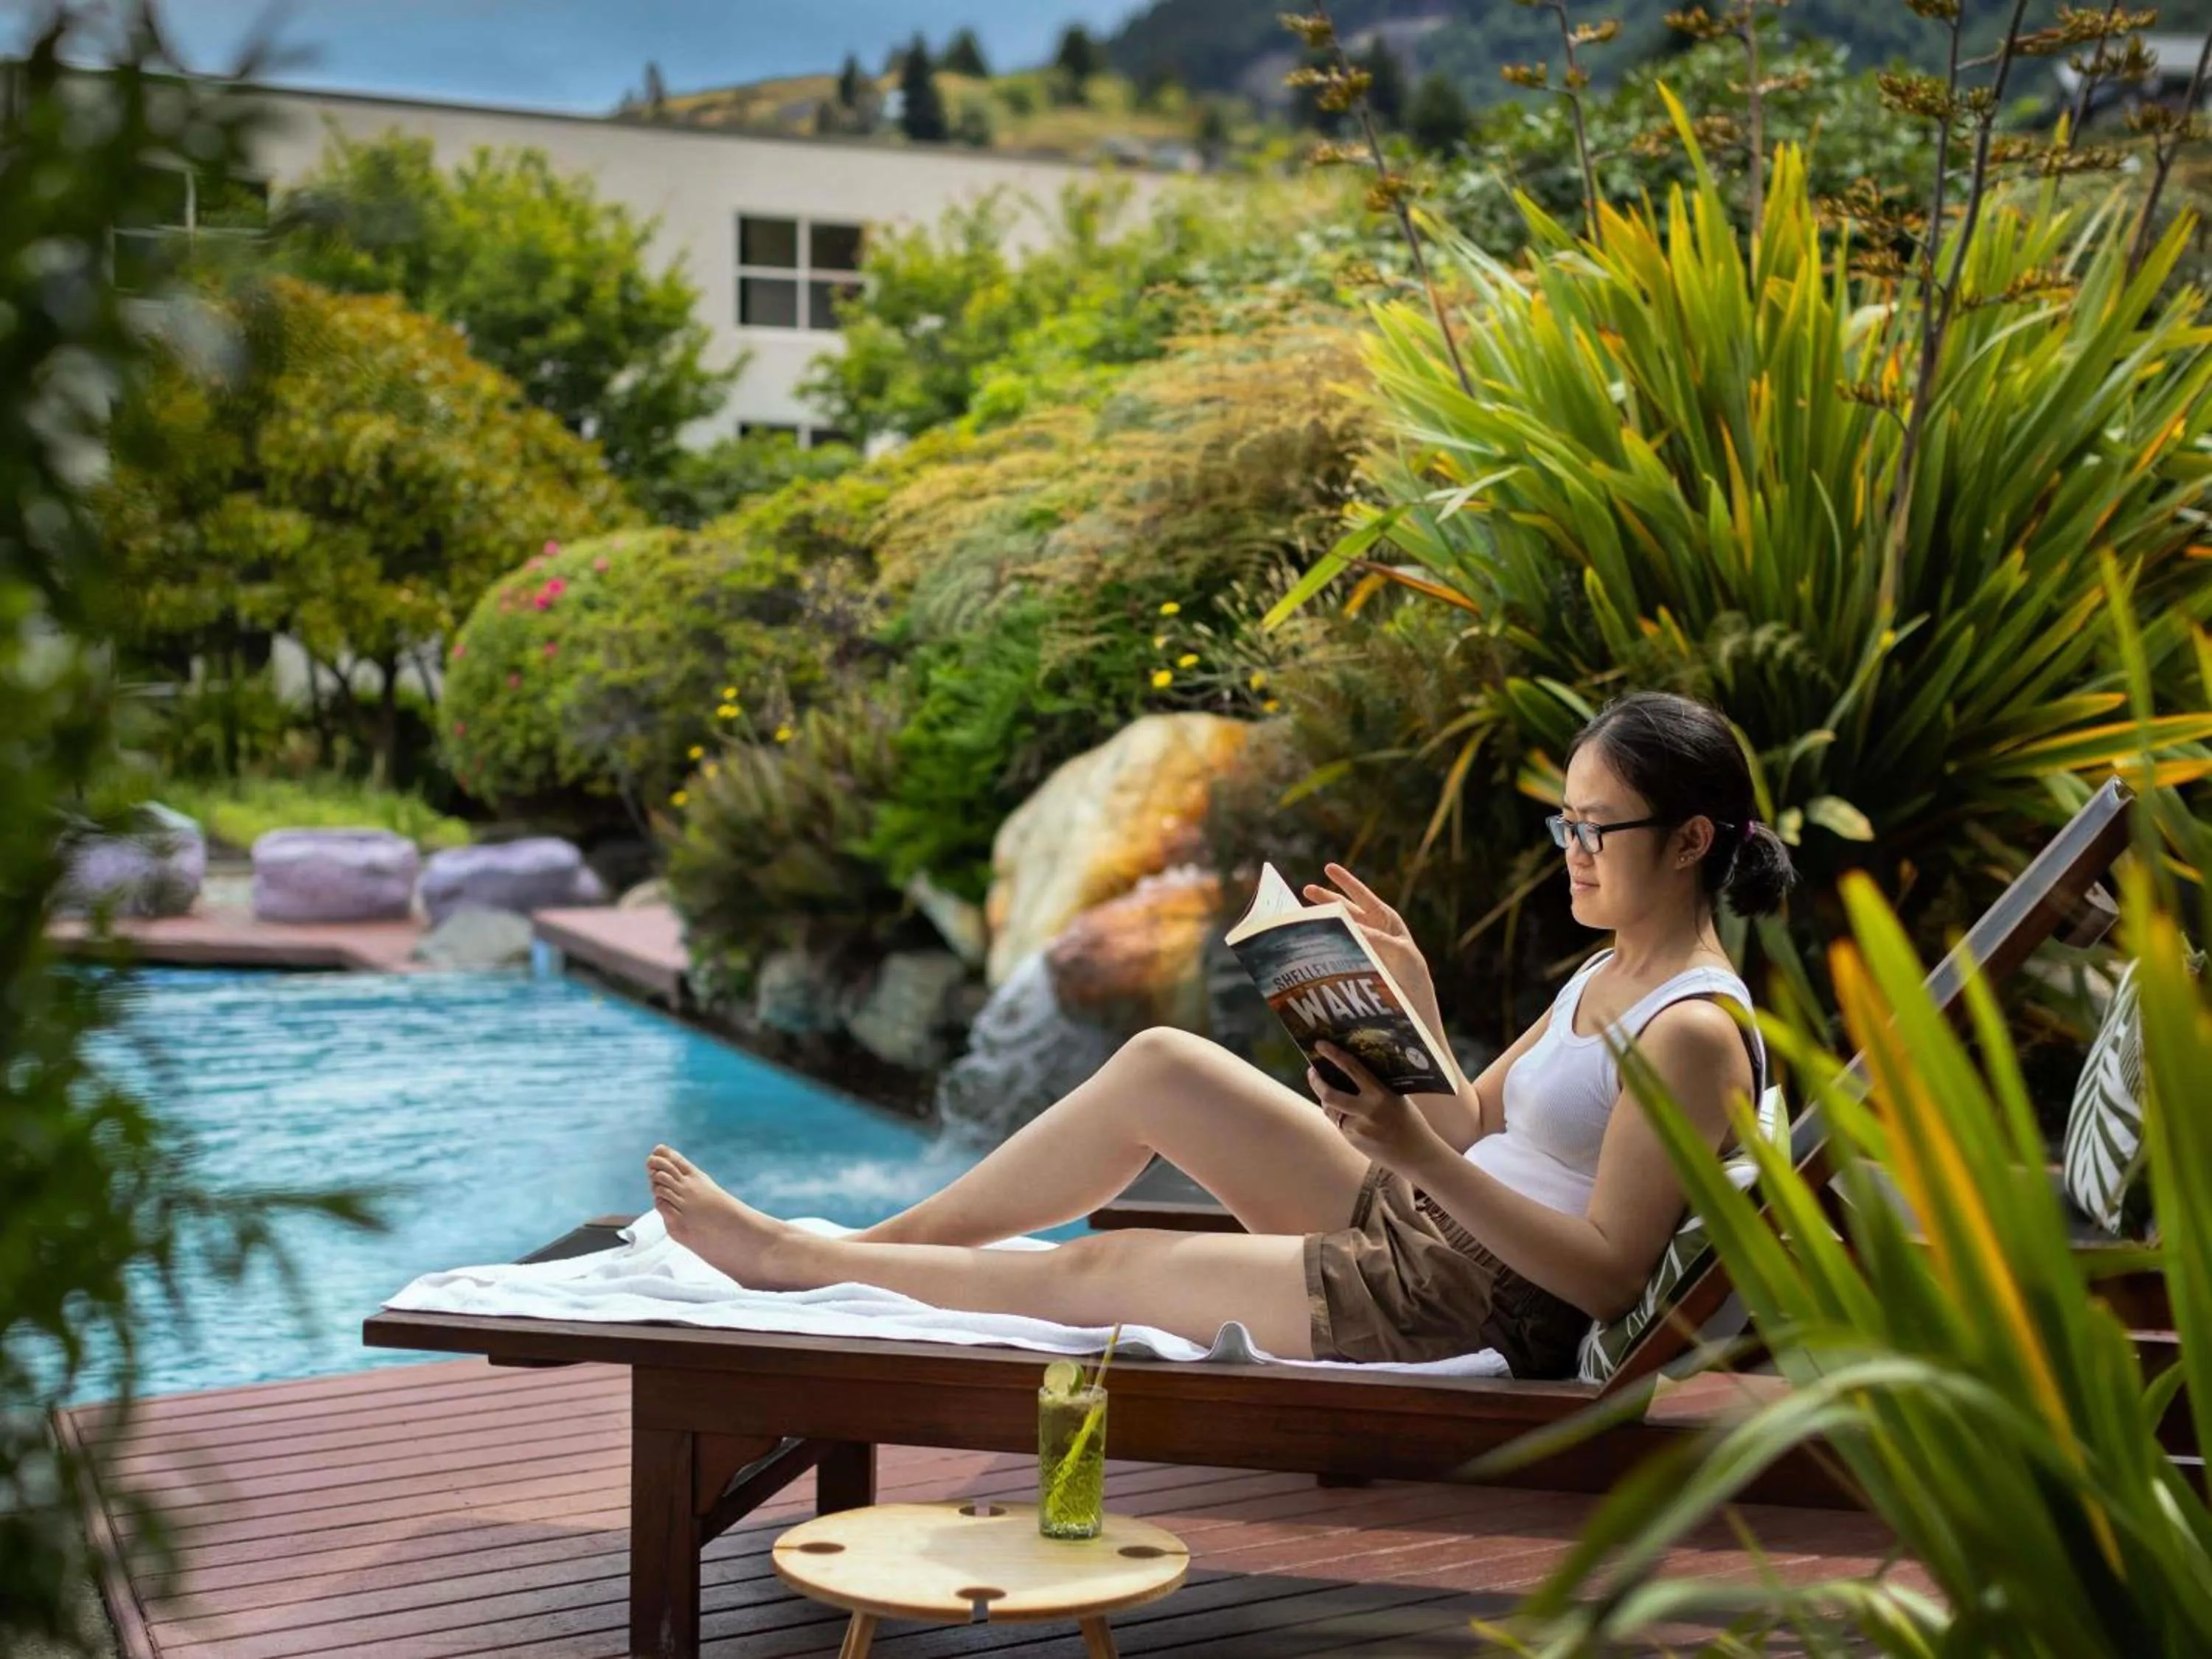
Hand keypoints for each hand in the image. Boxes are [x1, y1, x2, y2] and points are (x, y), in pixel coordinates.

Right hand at [1303, 863, 1433, 1004]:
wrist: (1412, 999)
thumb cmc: (1412, 970)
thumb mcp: (1399, 951)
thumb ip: (1376, 938)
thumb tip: (1349, 927)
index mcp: (1383, 918)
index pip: (1361, 895)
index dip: (1344, 880)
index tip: (1328, 867)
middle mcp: (1370, 928)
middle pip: (1343, 908)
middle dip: (1325, 899)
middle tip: (1306, 890)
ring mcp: (1360, 943)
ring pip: (1336, 926)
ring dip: (1321, 921)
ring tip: (1303, 917)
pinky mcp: (1351, 959)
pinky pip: (1335, 947)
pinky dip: (1323, 943)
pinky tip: (1309, 943)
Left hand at [1308, 1042, 1447, 1175]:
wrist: (1417, 1155)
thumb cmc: (1409, 1122)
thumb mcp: (1395, 1097)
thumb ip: (1374, 1087)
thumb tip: (1350, 1072)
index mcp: (1380, 1095)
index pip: (1352, 1069)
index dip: (1333, 1054)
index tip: (1320, 1044)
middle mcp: (1366, 1111)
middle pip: (1329, 1094)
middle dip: (1316, 1081)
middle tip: (1312, 1072)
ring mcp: (1357, 1129)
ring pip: (1330, 1110)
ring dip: (1326, 1100)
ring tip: (1327, 1091)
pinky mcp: (1352, 1141)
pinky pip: (1337, 1124)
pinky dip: (1338, 1116)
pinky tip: (1344, 1113)